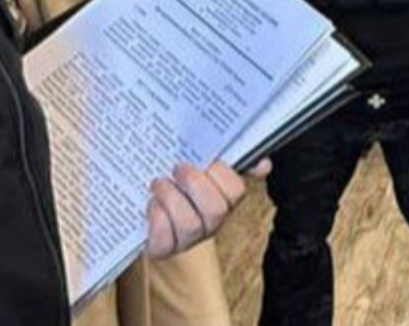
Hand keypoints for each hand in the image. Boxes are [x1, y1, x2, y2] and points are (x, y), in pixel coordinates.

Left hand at [145, 159, 267, 258]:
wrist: (144, 203)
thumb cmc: (176, 181)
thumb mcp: (201, 164)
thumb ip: (230, 159)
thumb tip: (264, 164)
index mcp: (223, 199)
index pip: (236, 191)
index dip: (221, 173)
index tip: (206, 160)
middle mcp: (210, 223)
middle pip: (216, 210)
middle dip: (194, 184)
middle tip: (177, 168)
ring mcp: (188, 240)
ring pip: (190, 225)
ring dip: (171, 198)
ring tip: (159, 184)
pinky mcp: (164, 249)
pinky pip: (164, 242)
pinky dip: (156, 219)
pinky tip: (152, 204)